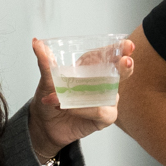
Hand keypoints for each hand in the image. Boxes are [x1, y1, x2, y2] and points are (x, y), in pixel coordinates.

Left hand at [27, 37, 136, 162]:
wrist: (43, 124)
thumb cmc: (50, 97)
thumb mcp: (46, 78)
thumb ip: (45, 61)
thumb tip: (36, 42)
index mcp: (93, 66)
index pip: (111, 54)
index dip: (121, 49)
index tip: (128, 46)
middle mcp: (104, 82)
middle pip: (121, 72)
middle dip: (126, 66)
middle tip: (125, 62)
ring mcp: (106, 99)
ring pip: (110, 93)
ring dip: (86, 94)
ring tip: (59, 98)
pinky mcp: (105, 117)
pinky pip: (100, 111)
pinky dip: (82, 109)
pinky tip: (67, 108)